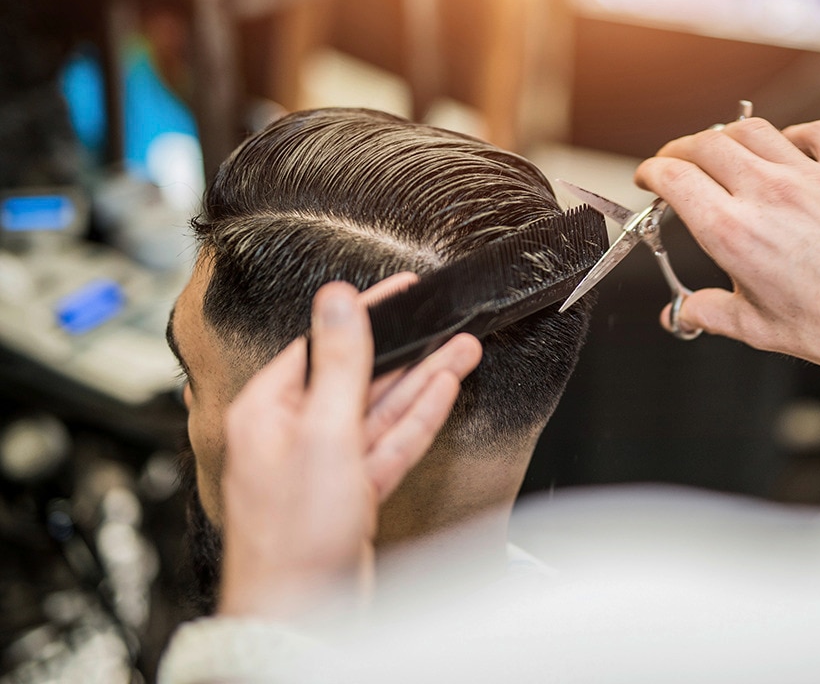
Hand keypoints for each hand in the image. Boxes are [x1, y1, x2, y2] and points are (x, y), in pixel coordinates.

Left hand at [217, 278, 482, 617]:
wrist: (303, 615)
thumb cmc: (292, 537)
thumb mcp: (324, 432)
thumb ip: (340, 362)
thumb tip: (336, 301)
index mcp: (268, 410)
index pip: (322, 346)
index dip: (364, 316)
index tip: (396, 293)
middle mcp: (294, 433)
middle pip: (358, 379)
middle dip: (407, 353)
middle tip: (443, 325)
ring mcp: (326, 465)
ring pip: (380, 412)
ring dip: (421, 382)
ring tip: (460, 351)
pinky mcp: (352, 492)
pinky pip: (388, 445)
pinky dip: (416, 421)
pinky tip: (442, 393)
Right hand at [635, 118, 819, 384]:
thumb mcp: (753, 327)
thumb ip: (707, 312)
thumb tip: (681, 313)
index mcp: (733, 232)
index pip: (675, 178)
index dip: (651, 171)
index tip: (648, 176)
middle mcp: (767, 194)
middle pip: (706, 143)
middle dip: (680, 148)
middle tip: (676, 160)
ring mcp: (810, 177)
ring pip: (754, 130)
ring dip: (727, 135)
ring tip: (722, 149)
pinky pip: (815, 132)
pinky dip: (792, 133)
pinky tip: (787, 147)